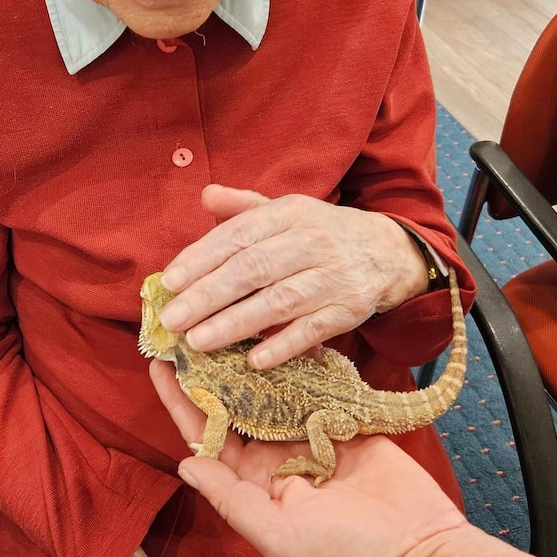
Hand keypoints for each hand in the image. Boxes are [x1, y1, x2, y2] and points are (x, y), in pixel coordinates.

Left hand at [149, 359, 467, 556]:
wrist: (418, 554)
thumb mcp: (278, 536)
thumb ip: (231, 500)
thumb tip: (185, 465)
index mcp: (251, 487)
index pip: (205, 439)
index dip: (181, 404)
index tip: (160, 366)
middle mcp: (273, 459)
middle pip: (232, 408)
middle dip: (210, 373)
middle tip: (190, 331)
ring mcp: (308, 438)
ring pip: (268, 392)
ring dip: (248, 361)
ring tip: (225, 322)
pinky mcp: (341, 423)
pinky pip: (311, 388)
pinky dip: (295, 363)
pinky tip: (276, 334)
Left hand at [158, 185, 427, 367]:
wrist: (388, 252)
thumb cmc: (320, 233)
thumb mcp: (286, 211)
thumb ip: (244, 207)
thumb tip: (205, 196)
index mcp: (290, 213)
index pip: (239, 235)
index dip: (202, 258)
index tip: (168, 282)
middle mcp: (312, 242)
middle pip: (254, 269)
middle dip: (208, 295)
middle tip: (171, 319)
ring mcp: (333, 277)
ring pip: (279, 302)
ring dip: (235, 324)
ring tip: (197, 341)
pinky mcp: (350, 310)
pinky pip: (314, 330)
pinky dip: (283, 345)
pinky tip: (253, 360)